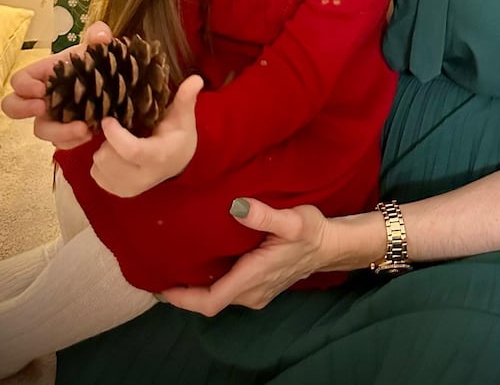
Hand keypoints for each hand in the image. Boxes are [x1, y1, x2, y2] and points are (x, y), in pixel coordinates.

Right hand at [0, 21, 112, 148]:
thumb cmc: (101, 62)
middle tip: (42, 108)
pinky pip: (62, 142)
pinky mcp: (69, 132)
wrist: (120, 83)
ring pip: (41, 130)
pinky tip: (91, 134)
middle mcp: (44, 96)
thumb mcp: (101, 46)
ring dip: (58, 132)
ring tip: (83, 129)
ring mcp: (55, 116)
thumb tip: (100, 35)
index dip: (24, 85)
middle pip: (14, 107)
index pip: (20, 80)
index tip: (41, 89)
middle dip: (22, 109)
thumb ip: (100, 35)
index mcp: (46, 74)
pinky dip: (73, 141)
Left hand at [90, 74, 202, 196]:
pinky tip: (115, 155)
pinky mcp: (120, 193)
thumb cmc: (179, 135)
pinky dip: (101, 164)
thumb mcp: (183, 116)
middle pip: (108, 159)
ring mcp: (130, 188)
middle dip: (108, 140)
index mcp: (159, 156)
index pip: (131, 150)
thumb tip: (196, 78)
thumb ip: (186, 98)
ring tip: (118, 142)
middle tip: (118, 129)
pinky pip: (96, 176)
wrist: (179, 163)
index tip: (108, 119)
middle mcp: (144, 177)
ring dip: (104, 151)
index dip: (114, 135)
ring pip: (99, 167)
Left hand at [161, 200, 330, 315]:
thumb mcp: (292, 220)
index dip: (183, 298)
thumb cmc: (312, 232)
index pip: (211, 301)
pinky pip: (228, 291)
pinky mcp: (259, 288)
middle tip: (160, 269)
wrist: (331, 246)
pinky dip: (211, 283)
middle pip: (210, 301)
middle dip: (184, 292)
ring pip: (218, 297)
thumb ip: (264, 216)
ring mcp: (256, 293)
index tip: (161, 287)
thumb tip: (237, 206)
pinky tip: (202, 265)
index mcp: (254, 277)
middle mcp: (252, 293)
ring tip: (175, 265)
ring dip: (197, 288)